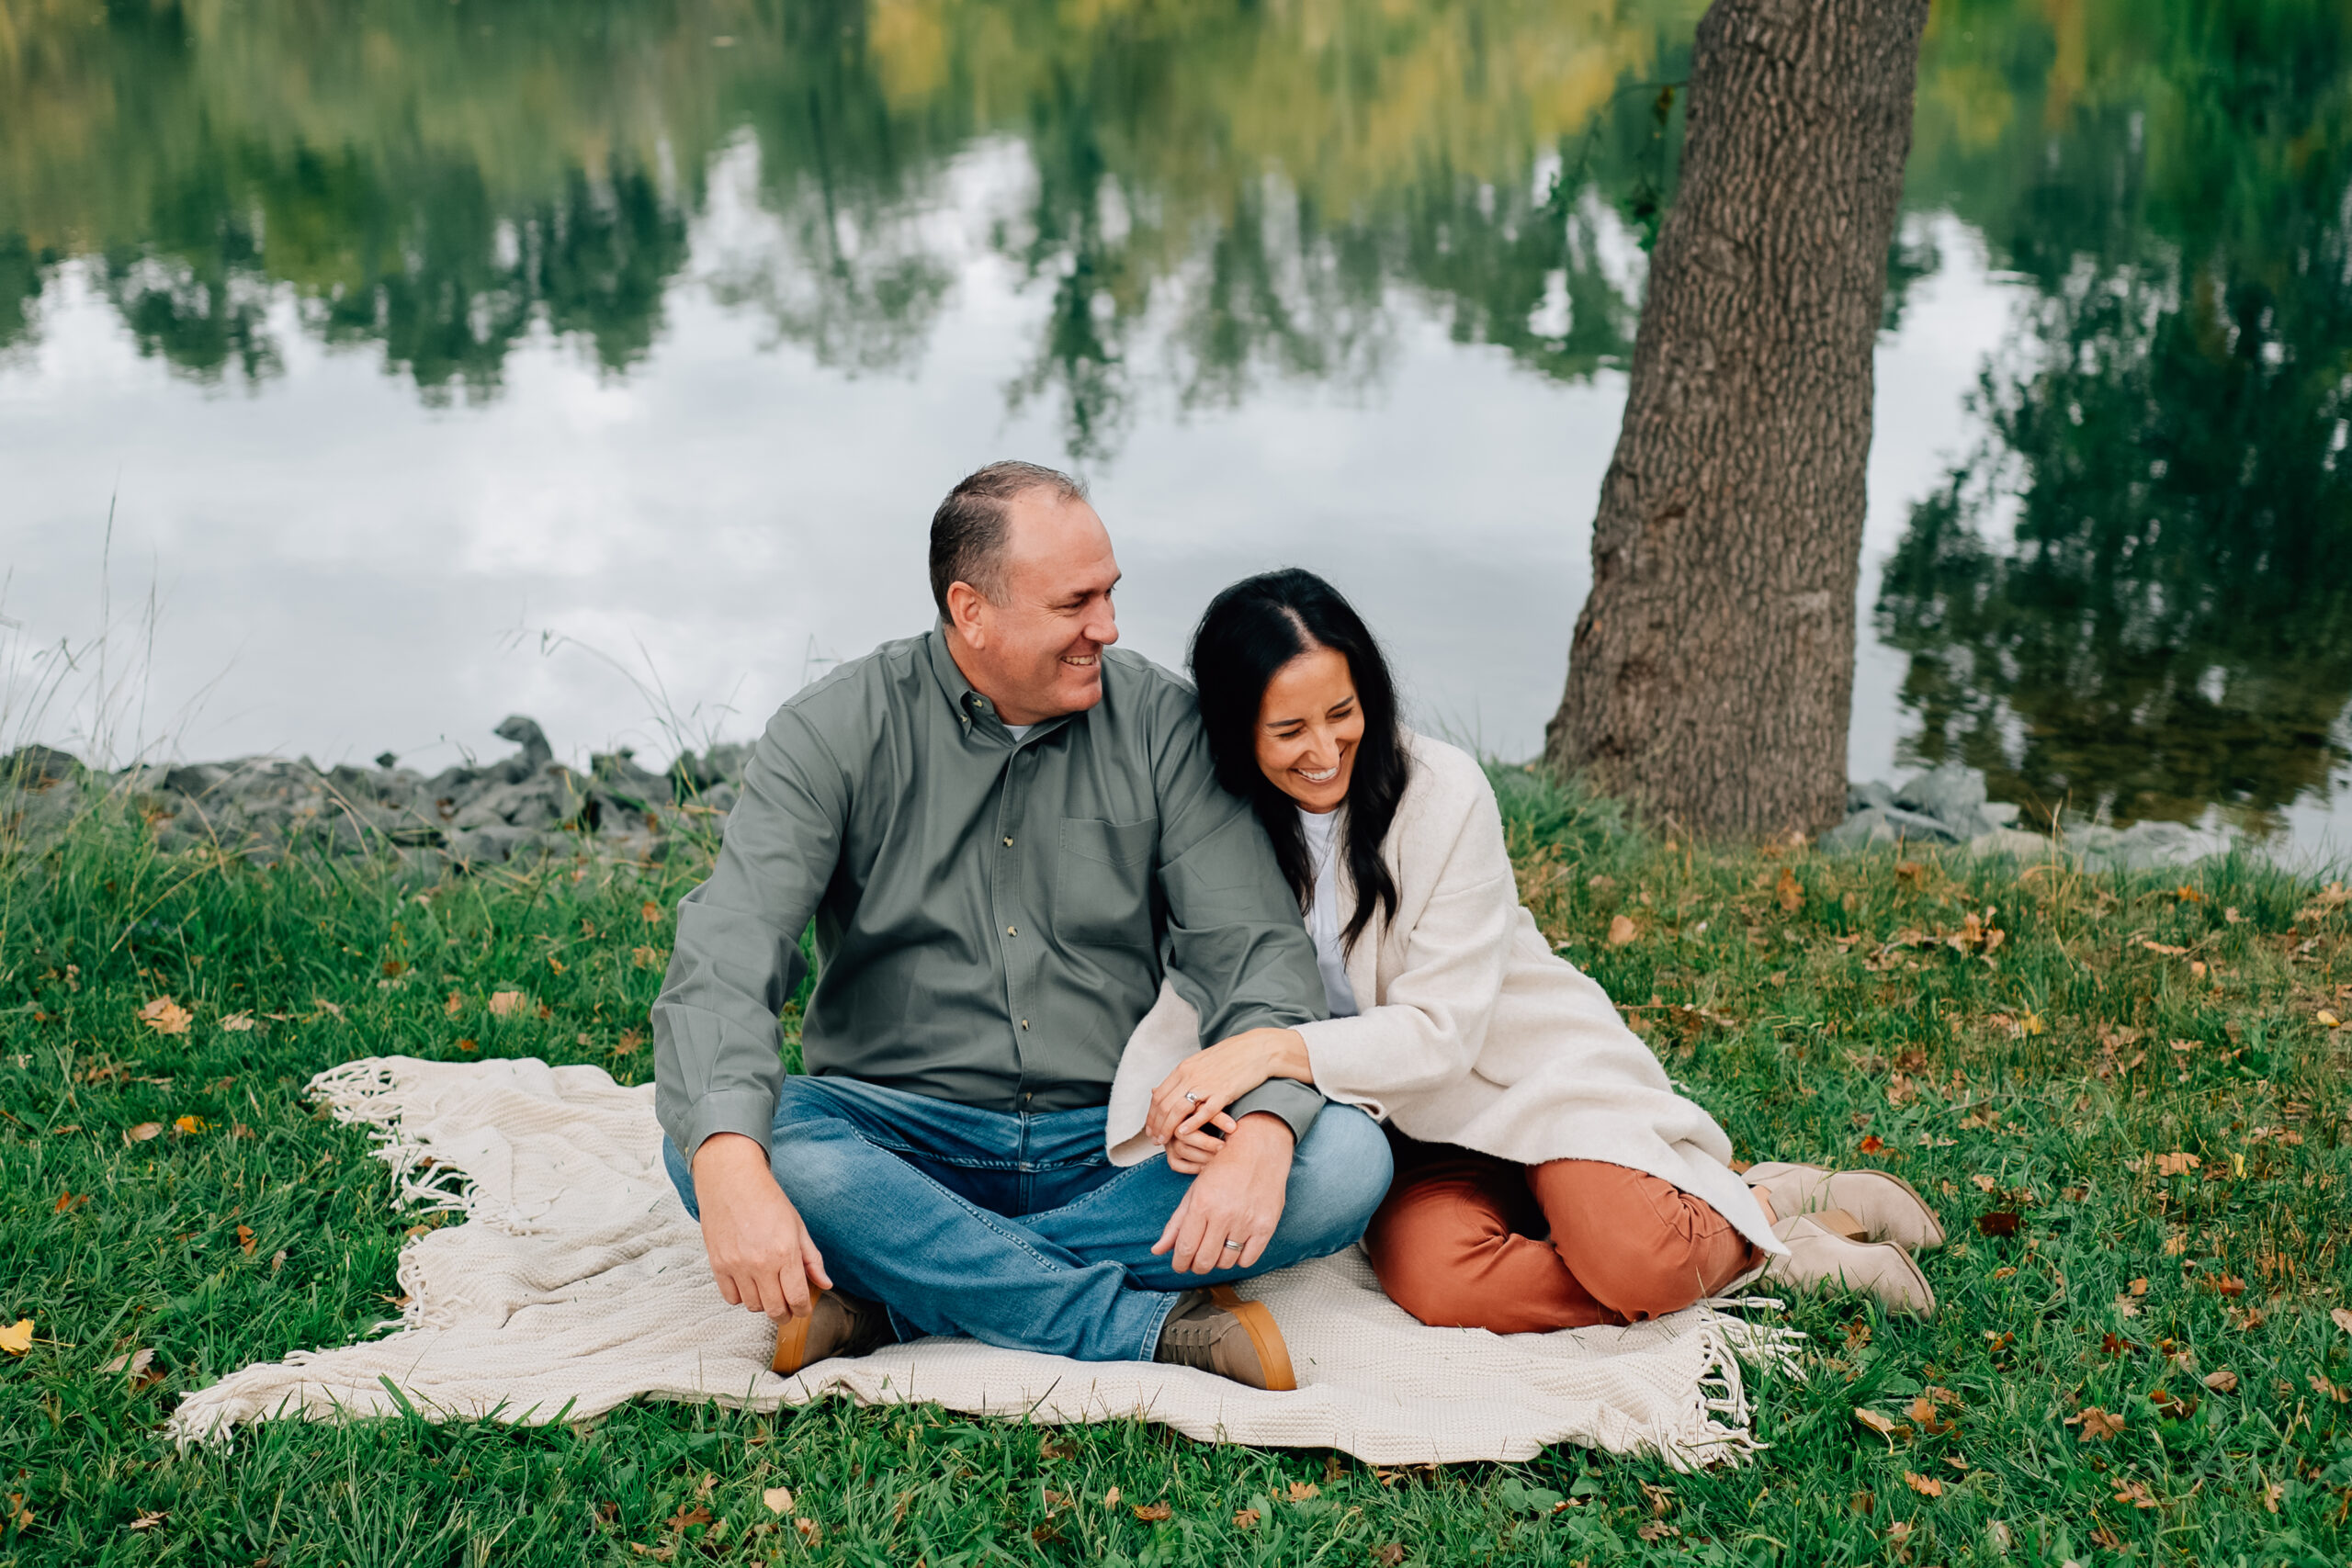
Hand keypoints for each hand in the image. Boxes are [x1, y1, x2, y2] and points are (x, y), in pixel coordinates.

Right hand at [692, 1132, 831, 1320]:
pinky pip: (731, 1298)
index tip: (804, 1310)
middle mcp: (760, 1263)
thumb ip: (812, 1259)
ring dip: (763, 1304)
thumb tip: (825, 1284)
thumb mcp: (798, 1226)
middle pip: (775, 1309)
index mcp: (785, 1252)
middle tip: (788, 1309)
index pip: (797, 1298)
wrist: (732, 1181)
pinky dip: (741, 1297)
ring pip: (752, 1306)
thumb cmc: (767, 1200)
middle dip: (785, 1314)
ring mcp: (736, 1266)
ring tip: (768, 1291)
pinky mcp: (718, 1265)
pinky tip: (749, 1284)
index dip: (803, 1310)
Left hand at [1146, 1027, 1306, 1144]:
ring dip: (1168, 1128)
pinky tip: (1183, 1134)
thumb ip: (1185, 1075)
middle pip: (1164, 1104)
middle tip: (1154, 1140)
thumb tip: (1170, 1087)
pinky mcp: (1224, 1092)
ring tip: (1164, 1141)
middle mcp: (1191, 1075)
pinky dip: (1191, 1124)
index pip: (1159, 1095)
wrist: (1258, 1049)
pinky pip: (1203, 1111)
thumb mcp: (1202, 1062)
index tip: (1150, 1128)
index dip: (1151, 1114)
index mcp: (1185, 1068)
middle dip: (1156, 1125)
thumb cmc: (1232, 1057)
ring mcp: (1207, 1084)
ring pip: (1178, 1110)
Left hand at [1150, 1114, 1294, 1273]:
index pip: (1185, 1248)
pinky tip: (1235, 1245)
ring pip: (1226, 1263)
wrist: (1259, 1151)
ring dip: (1218, 1261)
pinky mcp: (1266, 1226)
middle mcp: (1224, 1214)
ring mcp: (1247, 1221)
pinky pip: (1248, 1260)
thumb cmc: (1223, 1170)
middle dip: (1196, 1266)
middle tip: (1197, 1261)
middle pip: (1205, 1261)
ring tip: (1217, 1248)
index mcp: (1202, 1204)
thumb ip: (1175, 1223)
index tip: (1180, 1265)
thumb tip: (1156, 1251)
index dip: (1180, 1263)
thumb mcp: (1194, 1192)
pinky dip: (1239, 1259)